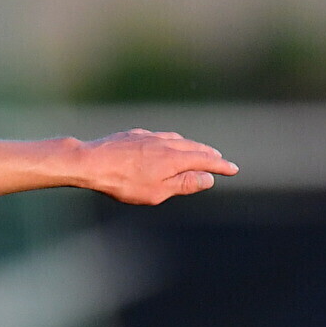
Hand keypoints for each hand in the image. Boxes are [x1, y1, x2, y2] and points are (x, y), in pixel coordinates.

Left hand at [71, 128, 236, 206]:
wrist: (91, 162)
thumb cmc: (123, 182)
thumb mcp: (157, 191)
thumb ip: (184, 184)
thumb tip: (208, 178)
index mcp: (174, 159)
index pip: (205, 162)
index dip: (221, 166)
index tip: (234, 170)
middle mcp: (166, 143)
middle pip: (194, 147)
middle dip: (209, 154)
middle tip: (220, 159)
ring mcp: (150, 136)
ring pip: (178, 140)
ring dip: (191, 146)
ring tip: (197, 150)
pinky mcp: (135, 135)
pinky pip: (161, 136)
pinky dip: (172, 141)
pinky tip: (166, 144)